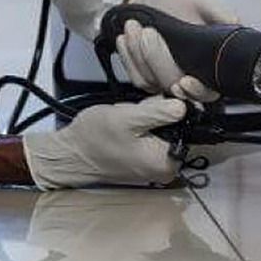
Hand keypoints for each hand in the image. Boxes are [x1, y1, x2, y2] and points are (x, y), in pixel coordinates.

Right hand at [23, 97, 186, 189]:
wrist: (69, 153)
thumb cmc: (95, 138)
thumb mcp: (127, 119)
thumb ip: (158, 112)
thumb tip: (184, 105)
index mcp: (167, 162)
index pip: (191, 128)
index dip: (182, 106)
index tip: (168, 93)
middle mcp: (166, 167)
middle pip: (180, 128)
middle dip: (164, 110)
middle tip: (141, 107)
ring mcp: (155, 163)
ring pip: (167, 128)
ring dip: (153, 115)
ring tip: (133, 114)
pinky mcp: (145, 156)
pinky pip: (155, 134)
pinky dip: (146, 122)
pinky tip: (131, 118)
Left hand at [117, 0, 239, 102]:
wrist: (155, 0)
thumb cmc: (182, 4)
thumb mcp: (204, 3)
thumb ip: (221, 14)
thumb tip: (235, 23)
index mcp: (208, 67)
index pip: (207, 92)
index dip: (197, 91)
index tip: (186, 81)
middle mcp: (187, 78)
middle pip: (172, 84)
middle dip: (158, 59)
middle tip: (150, 32)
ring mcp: (164, 80)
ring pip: (150, 81)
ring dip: (139, 54)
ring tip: (134, 26)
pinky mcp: (144, 77)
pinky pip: (134, 75)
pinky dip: (128, 56)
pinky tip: (125, 37)